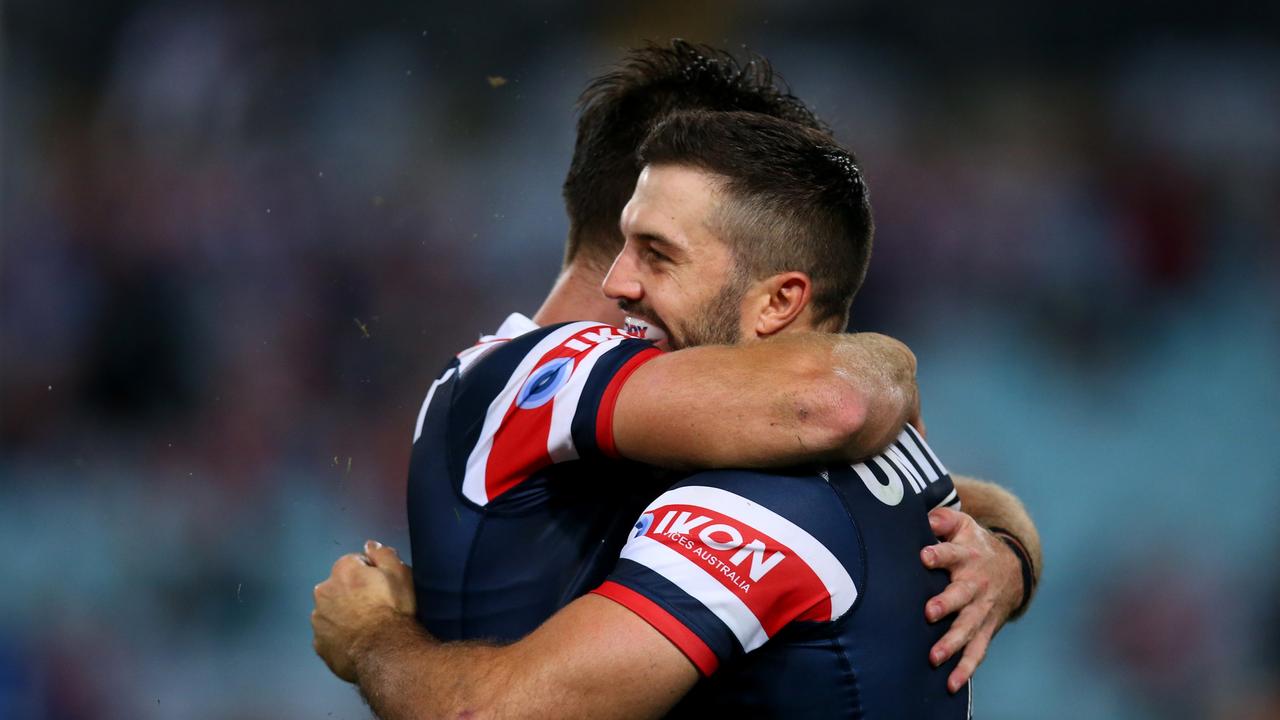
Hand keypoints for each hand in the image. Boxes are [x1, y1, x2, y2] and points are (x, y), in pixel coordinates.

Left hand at [312, 540, 415, 682]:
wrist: (385, 651)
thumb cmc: (394, 609)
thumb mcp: (400, 573)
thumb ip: (383, 554)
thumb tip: (369, 544)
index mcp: (342, 570)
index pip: (354, 564)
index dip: (370, 574)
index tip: (382, 587)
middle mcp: (323, 591)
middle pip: (338, 587)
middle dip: (351, 593)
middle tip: (374, 608)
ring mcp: (318, 620)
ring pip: (331, 612)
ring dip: (343, 615)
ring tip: (365, 628)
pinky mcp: (319, 645)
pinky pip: (329, 636)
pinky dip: (339, 637)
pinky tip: (356, 643)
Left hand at [920, 507, 1021, 692]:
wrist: (1013, 568)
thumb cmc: (974, 544)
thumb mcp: (963, 524)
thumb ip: (942, 519)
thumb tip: (924, 517)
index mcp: (967, 555)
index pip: (951, 553)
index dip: (938, 554)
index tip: (924, 556)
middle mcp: (975, 584)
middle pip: (960, 595)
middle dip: (946, 604)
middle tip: (929, 612)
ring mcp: (981, 609)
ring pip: (968, 627)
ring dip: (952, 642)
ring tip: (934, 656)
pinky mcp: (985, 629)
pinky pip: (977, 651)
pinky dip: (966, 668)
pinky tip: (951, 683)